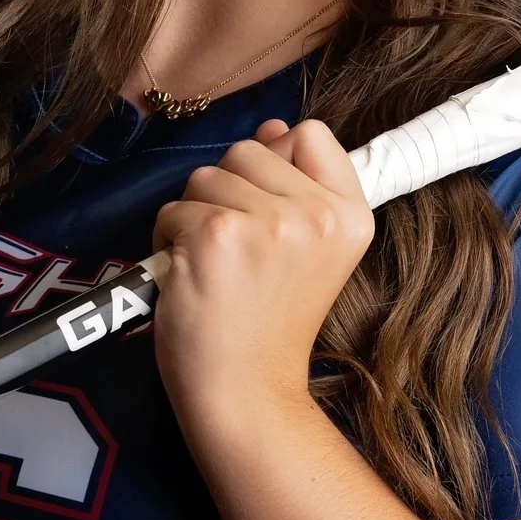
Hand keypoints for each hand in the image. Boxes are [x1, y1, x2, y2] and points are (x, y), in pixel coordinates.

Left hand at [149, 118, 373, 450]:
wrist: (246, 393)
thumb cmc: (268, 324)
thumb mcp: (308, 251)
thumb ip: (294, 183)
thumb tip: (273, 126)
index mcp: (352, 214)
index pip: (311, 134)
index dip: (278, 161)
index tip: (270, 210)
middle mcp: (318, 214)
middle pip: (248, 149)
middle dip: (227, 192)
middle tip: (239, 254)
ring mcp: (269, 222)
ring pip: (205, 175)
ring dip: (194, 217)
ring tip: (215, 267)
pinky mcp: (217, 235)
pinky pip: (172, 209)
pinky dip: (168, 242)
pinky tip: (191, 278)